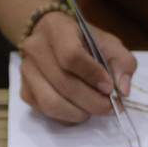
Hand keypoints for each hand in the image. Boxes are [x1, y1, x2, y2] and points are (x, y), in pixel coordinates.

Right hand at [18, 11, 136, 123]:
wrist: (51, 39)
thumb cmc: (83, 41)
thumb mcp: (108, 43)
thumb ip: (122, 63)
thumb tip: (123, 90)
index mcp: (56, 29)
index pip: (71, 56)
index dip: (93, 76)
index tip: (109, 88)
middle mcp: (35, 49)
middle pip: (64, 84)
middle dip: (92, 102)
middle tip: (110, 107)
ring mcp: (26, 72)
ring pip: (52, 103)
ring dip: (79, 113)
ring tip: (93, 109)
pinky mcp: (25, 91)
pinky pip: (47, 112)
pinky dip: (68, 117)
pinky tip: (79, 109)